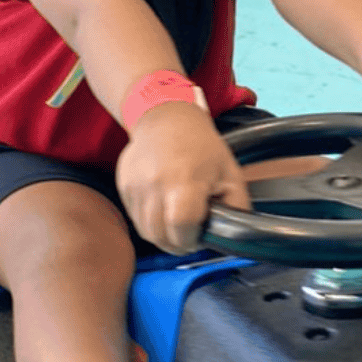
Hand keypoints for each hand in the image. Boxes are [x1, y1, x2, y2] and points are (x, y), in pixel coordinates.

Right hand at [116, 104, 250, 252]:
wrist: (167, 118)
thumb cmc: (202, 147)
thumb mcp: (231, 174)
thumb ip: (237, 208)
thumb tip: (235, 237)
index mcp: (185, 181)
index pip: (182, 228)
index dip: (192, 239)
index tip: (198, 236)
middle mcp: (155, 184)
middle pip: (160, 236)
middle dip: (177, 243)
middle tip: (190, 233)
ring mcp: (135, 186)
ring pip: (146, 231)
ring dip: (163, 235)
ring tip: (177, 221)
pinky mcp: (124, 187)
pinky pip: (135, 218)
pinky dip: (150, 222)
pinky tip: (163, 208)